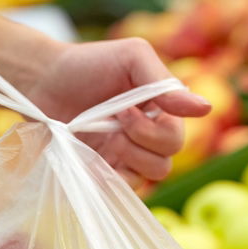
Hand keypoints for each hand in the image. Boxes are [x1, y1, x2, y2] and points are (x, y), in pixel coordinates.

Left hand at [25, 38, 210, 186]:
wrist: (41, 80)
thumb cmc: (88, 63)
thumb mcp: (132, 58)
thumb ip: (165, 85)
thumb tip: (206, 109)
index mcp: (158, 112)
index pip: (176, 137)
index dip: (154, 130)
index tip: (124, 110)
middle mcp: (144, 137)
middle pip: (165, 161)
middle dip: (140, 143)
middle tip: (113, 122)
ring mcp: (122, 157)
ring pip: (146, 178)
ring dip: (126, 160)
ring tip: (100, 139)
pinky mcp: (100, 171)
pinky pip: (119, 190)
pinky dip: (109, 180)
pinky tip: (91, 161)